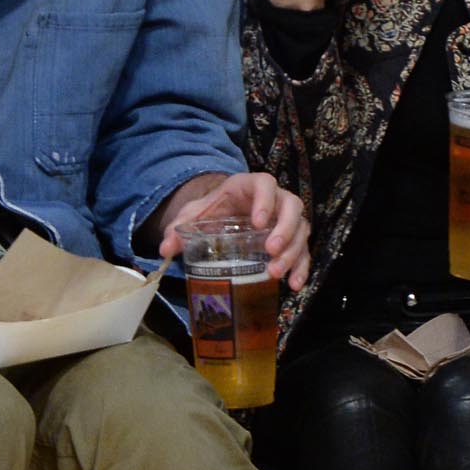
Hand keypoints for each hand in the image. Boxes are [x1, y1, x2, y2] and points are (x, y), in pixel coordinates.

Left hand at [156, 172, 311, 289]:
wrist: (223, 214)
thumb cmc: (212, 210)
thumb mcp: (194, 215)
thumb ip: (179, 228)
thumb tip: (165, 250)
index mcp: (250, 186)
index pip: (265, 184)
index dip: (265, 201)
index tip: (258, 223)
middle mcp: (275, 199)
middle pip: (292, 206)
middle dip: (284, 229)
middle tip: (270, 250)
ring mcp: (286, 219)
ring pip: (301, 229)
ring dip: (292, 252)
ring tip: (275, 273)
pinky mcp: (291, 239)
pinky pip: (304, 251)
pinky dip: (301, 268)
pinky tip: (294, 285)